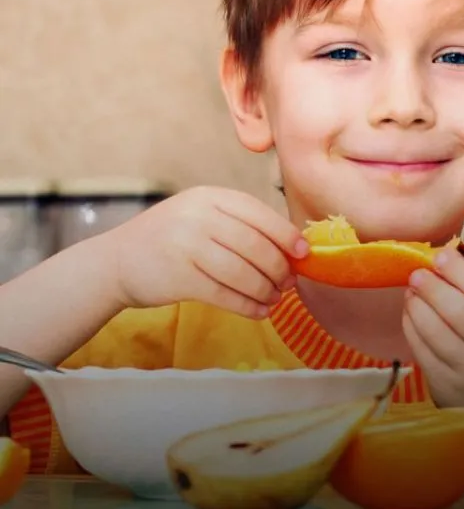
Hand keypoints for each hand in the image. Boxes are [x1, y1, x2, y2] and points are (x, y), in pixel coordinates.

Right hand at [103, 186, 308, 317]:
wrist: (116, 260)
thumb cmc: (171, 239)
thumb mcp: (201, 217)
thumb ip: (239, 225)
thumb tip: (291, 249)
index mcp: (210, 197)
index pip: (258, 212)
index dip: (285, 234)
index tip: (303, 253)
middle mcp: (198, 216)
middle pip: (255, 245)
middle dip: (279, 268)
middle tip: (289, 283)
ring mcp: (186, 246)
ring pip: (242, 272)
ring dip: (265, 290)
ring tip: (275, 299)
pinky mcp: (178, 278)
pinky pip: (224, 295)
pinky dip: (248, 306)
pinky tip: (259, 311)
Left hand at [402, 246, 463, 413]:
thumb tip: (444, 256)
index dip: (460, 271)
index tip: (440, 257)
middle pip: (458, 310)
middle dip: (432, 286)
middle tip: (416, 273)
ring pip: (434, 330)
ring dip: (416, 304)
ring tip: (410, 290)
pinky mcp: (446, 387)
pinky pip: (421, 350)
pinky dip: (410, 326)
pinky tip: (409, 313)